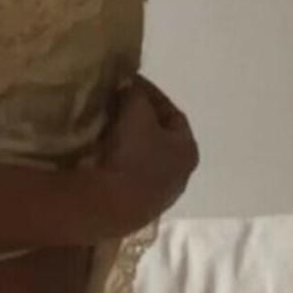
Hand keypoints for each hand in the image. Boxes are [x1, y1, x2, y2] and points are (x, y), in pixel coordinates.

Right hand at [92, 74, 199, 233]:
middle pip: (160, 137)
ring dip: (129, 142)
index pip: (173, 113)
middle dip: (140, 119)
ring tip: (107, 128)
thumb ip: (136, 93)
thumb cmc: (131, 153)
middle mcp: (181, 175)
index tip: (128, 83)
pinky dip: (120, 161)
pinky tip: (103, 154)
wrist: (110, 206)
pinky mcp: (138, 210)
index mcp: (188, 149)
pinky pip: (131, 176)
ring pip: (145, 159)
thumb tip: (130, 87)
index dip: (150, 94)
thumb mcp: (135, 111)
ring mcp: (160, 196)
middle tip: (117, 104)